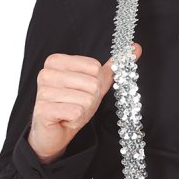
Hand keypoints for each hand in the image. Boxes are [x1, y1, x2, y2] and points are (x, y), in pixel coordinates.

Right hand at [29, 42, 141, 163]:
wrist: (55, 132)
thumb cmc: (73, 104)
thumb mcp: (95, 82)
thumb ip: (113, 65)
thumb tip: (135, 47)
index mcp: (56, 61)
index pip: (95, 67)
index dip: (96, 84)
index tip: (82, 91)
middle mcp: (46, 73)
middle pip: (92, 83)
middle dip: (90, 99)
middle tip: (76, 105)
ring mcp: (43, 91)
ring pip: (86, 99)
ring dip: (83, 111)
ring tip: (70, 112)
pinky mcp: (43, 110)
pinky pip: (76, 112)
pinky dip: (76, 120)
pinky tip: (65, 120)